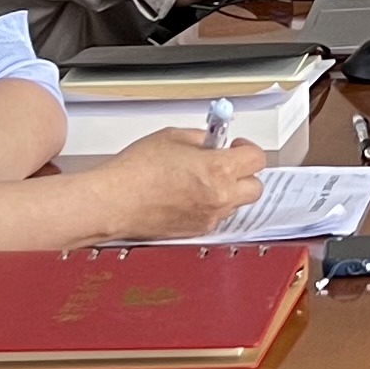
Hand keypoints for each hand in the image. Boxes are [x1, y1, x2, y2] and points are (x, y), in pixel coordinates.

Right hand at [79, 128, 269, 239]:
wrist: (113, 202)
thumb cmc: (135, 171)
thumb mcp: (172, 137)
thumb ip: (200, 139)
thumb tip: (211, 142)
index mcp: (218, 170)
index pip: (256, 159)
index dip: (246, 149)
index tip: (235, 145)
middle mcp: (219, 197)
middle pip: (255, 187)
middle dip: (244, 174)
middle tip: (226, 164)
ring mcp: (209, 217)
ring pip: (235, 204)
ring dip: (227, 191)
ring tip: (200, 180)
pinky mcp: (195, 231)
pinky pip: (215, 217)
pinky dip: (209, 206)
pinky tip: (188, 195)